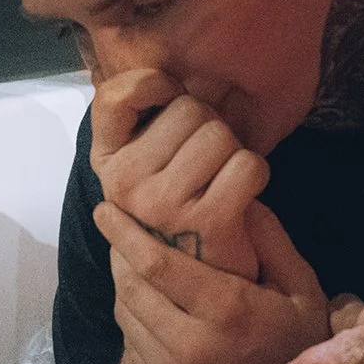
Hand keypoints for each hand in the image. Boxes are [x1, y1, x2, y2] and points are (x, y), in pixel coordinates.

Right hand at [90, 69, 268, 281]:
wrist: (198, 291)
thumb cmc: (181, 214)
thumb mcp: (149, 169)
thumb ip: (153, 121)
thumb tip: (182, 72)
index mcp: (108, 164)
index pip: (113, 96)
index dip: (153, 85)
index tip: (172, 102)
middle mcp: (126, 183)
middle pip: (188, 108)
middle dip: (210, 125)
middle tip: (207, 162)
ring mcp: (164, 203)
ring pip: (220, 133)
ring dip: (234, 151)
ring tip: (222, 180)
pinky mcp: (208, 220)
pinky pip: (248, 164)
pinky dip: (256, 173)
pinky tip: (243, 194)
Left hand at [96, 199, 329, 363]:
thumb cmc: (299, 348)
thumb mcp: (304, 291)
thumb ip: (272, 242)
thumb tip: (241, 199)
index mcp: (229, 313)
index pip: (158, 264)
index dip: (125, 233)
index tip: (105, 209)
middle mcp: (193, 347)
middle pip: (132, 286)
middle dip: (118, 252)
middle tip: (114, 226)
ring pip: (125, 315)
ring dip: (121, 282)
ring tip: (126, 259)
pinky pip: (132, 344)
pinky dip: (131, 316)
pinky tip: (144, 301)